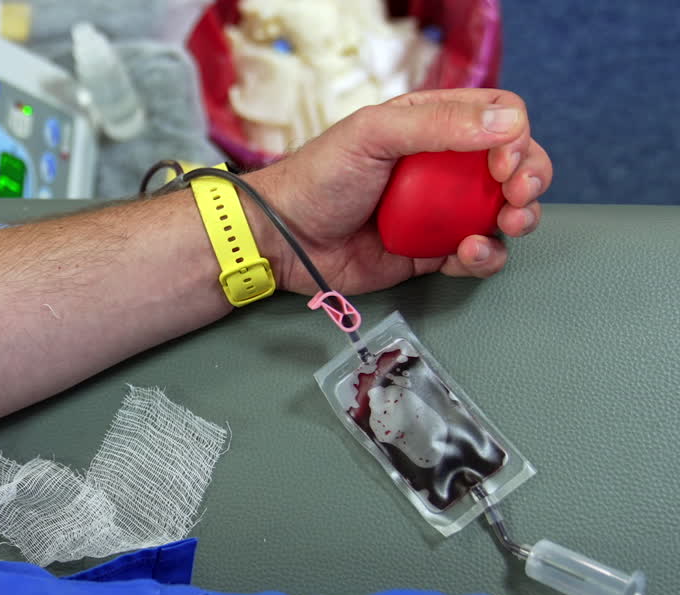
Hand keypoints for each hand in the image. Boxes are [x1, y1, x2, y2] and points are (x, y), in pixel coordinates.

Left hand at [246, 89, 551, 295]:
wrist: (284, 237)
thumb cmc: (319, 177)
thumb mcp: (374, 136)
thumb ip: (438, 126)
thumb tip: (509, 124)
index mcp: (432, 125)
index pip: (499, 117)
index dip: (515, 135)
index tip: (502, 161)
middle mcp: (443, 166)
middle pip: (514, 164)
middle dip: (530, 178)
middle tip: (517, 194)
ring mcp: (440, 211)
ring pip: (504, 212)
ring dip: (519, 218)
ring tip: (505, 224)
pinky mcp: (431, 253)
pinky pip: (477, 254)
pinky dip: (486, 256)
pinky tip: (470, 253)